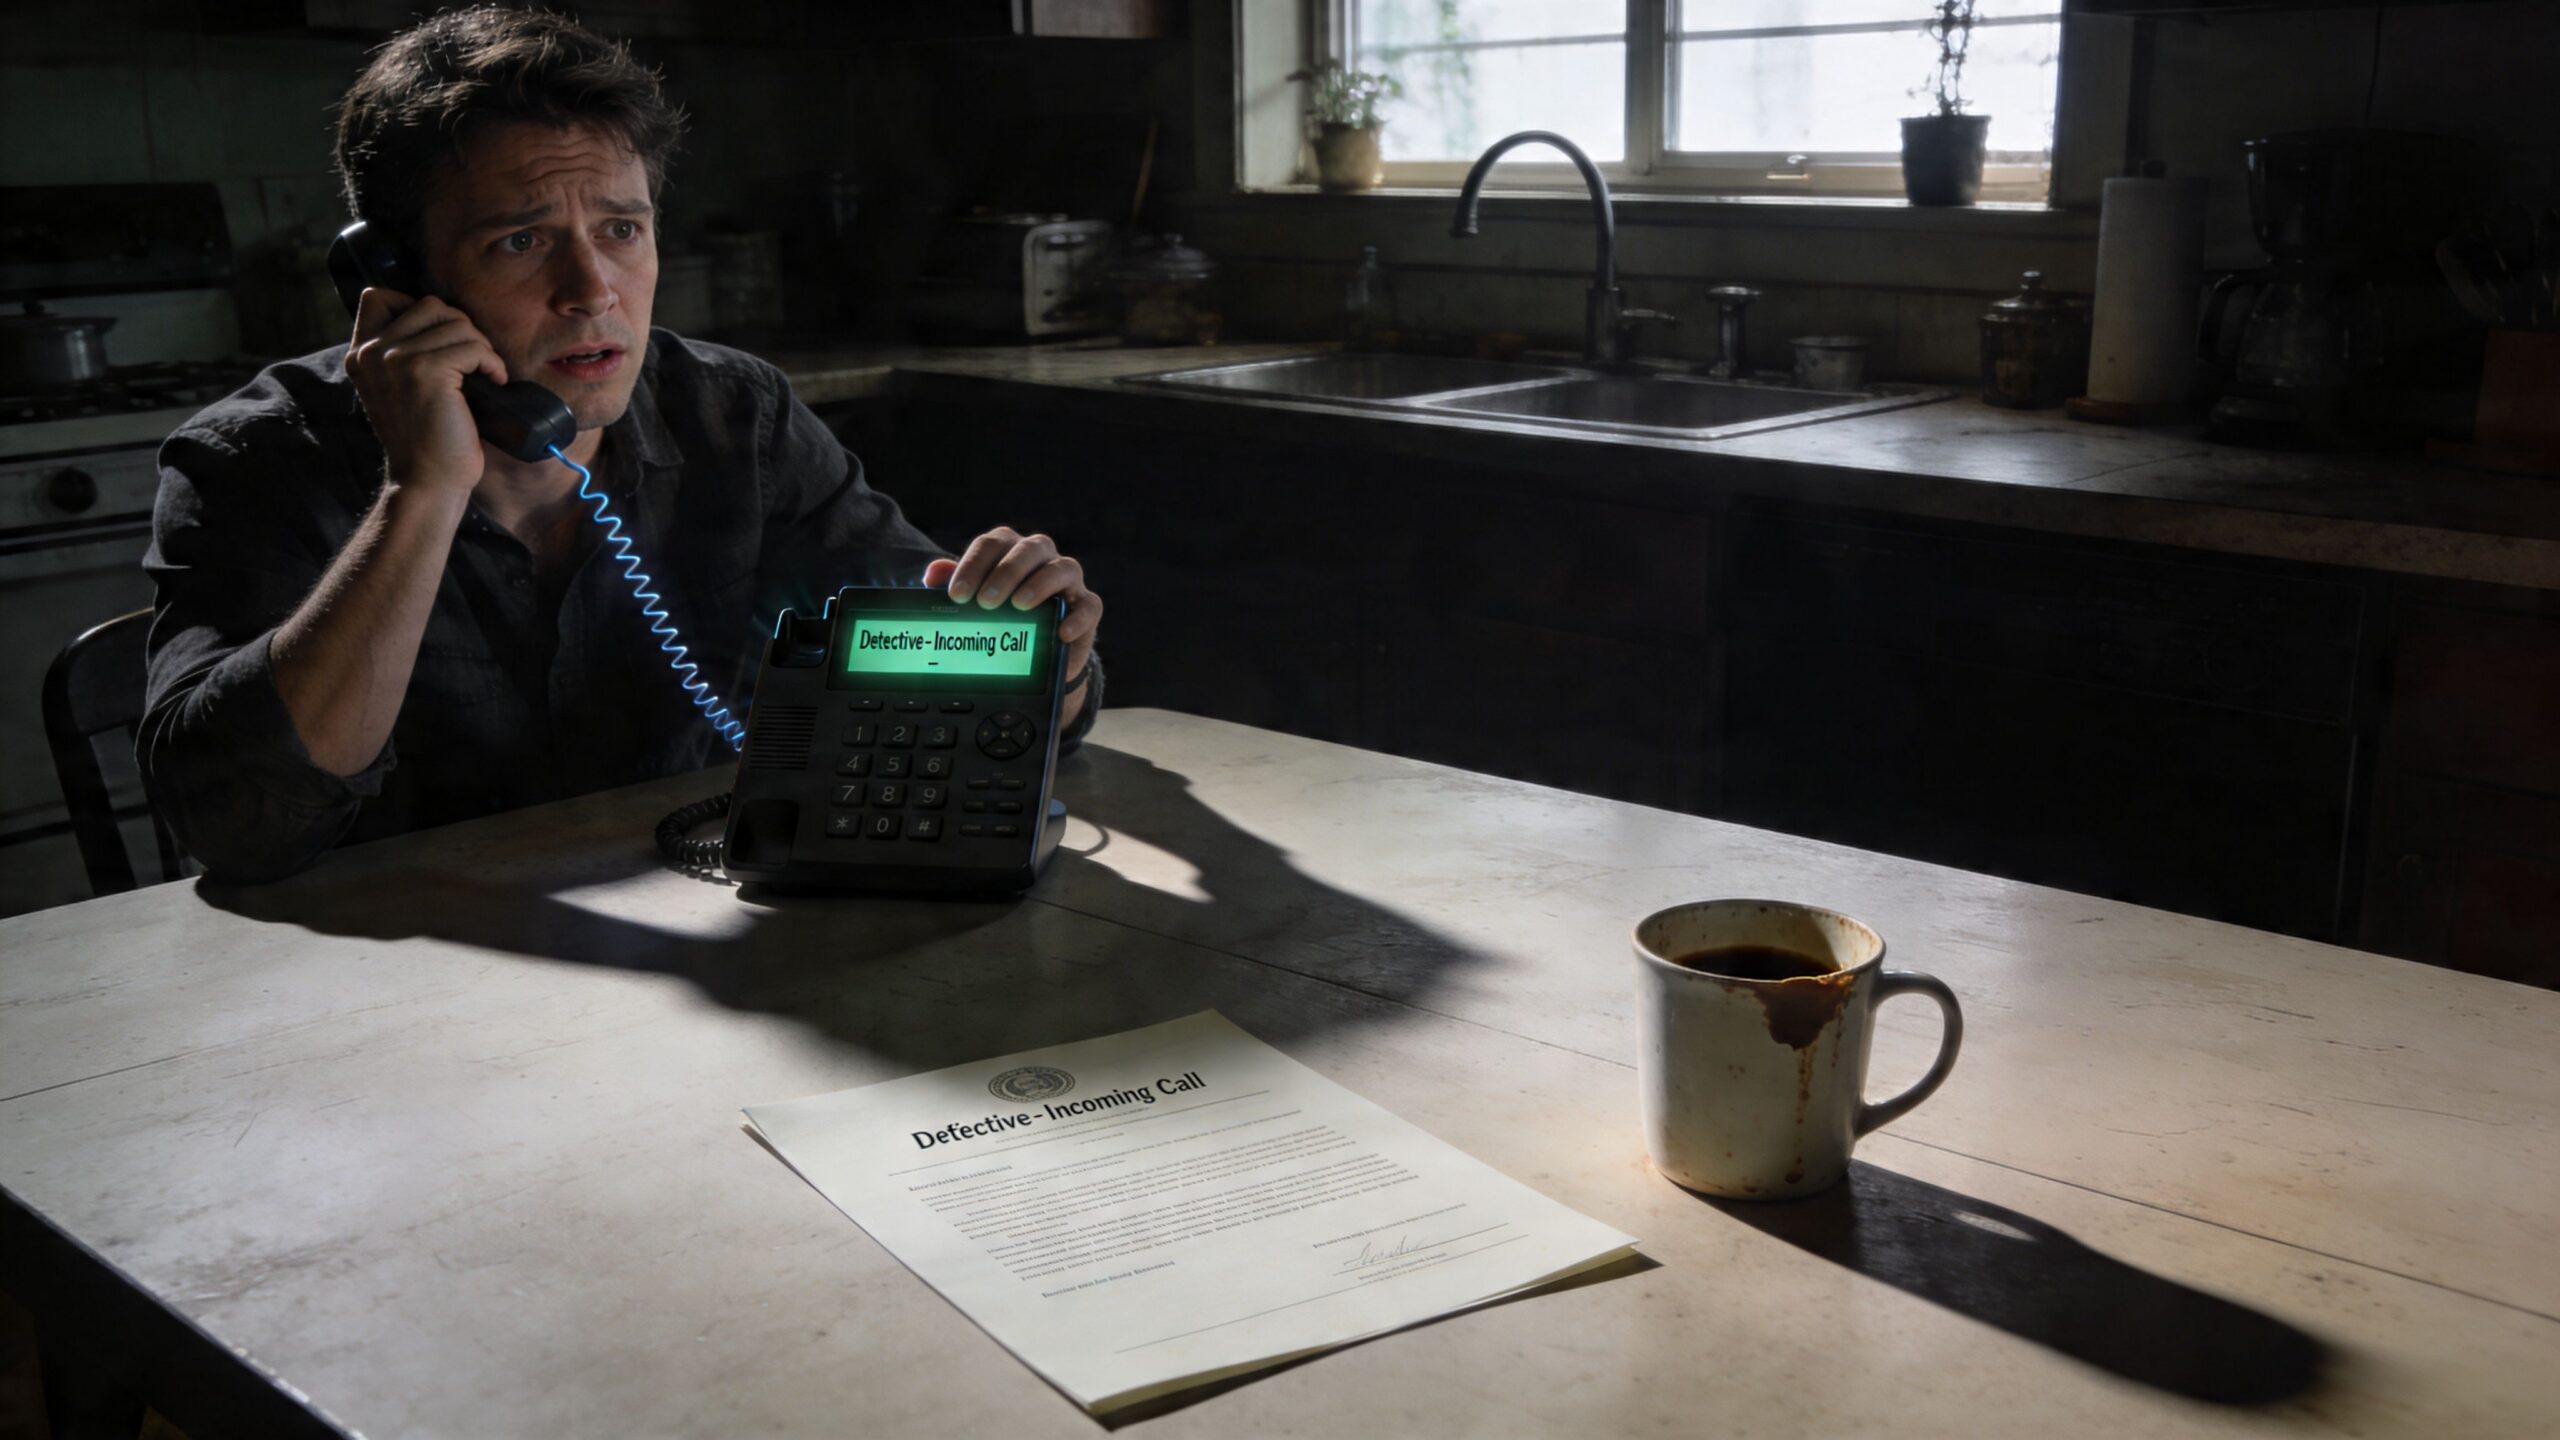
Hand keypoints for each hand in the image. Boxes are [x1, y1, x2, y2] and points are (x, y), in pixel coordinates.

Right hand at [343, 287, 508, 494]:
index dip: (418, 308)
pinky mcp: (426, 372)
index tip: (442, 341)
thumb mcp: (399, 387)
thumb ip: (402, 351)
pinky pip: (473, 347)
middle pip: (429, 304)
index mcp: (360, 354)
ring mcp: (396, 359)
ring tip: (484, 374)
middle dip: (461, 327)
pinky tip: (494, 381)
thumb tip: (442, 315)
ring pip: (456, 323)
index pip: (378, 296)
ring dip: (481, 347)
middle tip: (473, 361)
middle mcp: (371, 352)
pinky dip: (492, 363)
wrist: (427, 480)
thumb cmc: (425, 437)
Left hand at [924, 527, 1101, 716]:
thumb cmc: (1000, 615)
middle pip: (1028, 549)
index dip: (973, 565)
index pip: (992, 544)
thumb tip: (932, 573)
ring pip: (1062, 568)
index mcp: (1009, 550)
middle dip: (1005, 572)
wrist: (1035, 650)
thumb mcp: (974, 602)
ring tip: (1019, 606)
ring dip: (1039, 584)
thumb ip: (955, 584)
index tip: (956, 595)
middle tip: (985, 601)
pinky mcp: (1087, 606)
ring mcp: (1068, 580)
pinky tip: (1061, 632)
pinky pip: (1089, 606)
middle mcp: (1041, 557)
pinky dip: (1077, 618)